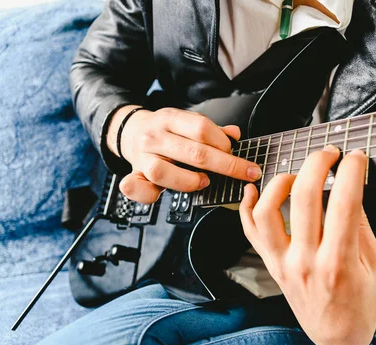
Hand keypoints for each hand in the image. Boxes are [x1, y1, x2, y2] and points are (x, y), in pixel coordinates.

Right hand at [107, 105, 261, 202]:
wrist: (130, 132)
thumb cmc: (166, 132)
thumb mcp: (186, 122)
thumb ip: (211, 130)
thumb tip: (234, 134)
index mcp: (170, 119)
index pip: (202, 128)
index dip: (224, 143)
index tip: (236, 152)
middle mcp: (155, 136)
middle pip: (194, 152)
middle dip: (226, 166)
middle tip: (244, 173)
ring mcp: (143, 156)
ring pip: (163, 172)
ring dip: (189, 181)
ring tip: (204, 181)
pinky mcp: (134, 174)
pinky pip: (134, 187)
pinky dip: (146, 195)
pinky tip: (160, 196)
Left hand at [239, 145, 375, 344]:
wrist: (336, 335)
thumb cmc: (361, 302)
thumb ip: (362, 226)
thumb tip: (351, 189)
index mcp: (340, 261)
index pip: (344, 202)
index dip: (350, 171)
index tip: (356, 157)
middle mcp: (307, 260)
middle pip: (303, 197)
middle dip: (317, 163)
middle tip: (330, 153)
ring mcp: (283, 262)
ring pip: (266, 211)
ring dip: (280, 181)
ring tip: (296, 173)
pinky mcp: (270, 264)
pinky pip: (249, 230)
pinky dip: (247, 205)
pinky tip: (256, 188)